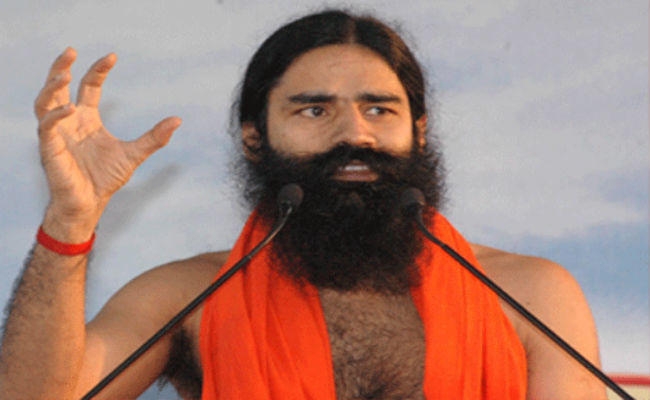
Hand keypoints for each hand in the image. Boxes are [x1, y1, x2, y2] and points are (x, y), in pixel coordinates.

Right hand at [35, 48, 180, 239]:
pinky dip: (55, 116)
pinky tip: (70, 108)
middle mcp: (69, 122)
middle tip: (71, 50)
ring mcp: (57, 134)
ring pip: (44, 101)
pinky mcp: (50, 148)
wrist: (90, 203)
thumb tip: (178, 120)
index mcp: (87, 118)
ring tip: (64, 73)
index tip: (112, 56)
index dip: (98, 70)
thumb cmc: (106, 179)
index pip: (89, 86)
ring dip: (51, 86)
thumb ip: (154, 137)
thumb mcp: (135, 153)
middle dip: (62, 67)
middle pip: (58, 87)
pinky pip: (47, 127)